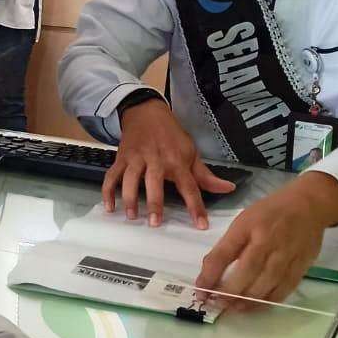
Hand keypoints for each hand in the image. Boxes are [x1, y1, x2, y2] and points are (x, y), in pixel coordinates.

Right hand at [103, 98, 235, 228]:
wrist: (147, 112)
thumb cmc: (172, 137)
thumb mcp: (191, 153)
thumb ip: (206, 176)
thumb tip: (229, 188)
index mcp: (177, 160)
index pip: (189, 186)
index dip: (196, 206)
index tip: (200, 225)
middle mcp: (156, 159)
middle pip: (154, 181)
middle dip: (154, 202)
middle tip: (155, 223)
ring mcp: (136, 158)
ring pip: (130, 178)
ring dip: (129, 198)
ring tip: (132, 216)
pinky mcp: (121, 158)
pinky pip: (112, 175)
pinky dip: (108, 191)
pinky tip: (110, 208)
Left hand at [196, 172, 337, 308]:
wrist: (308, 204)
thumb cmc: (269, 213)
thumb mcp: (243, 221)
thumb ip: (227, 246)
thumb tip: (210, 275)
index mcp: (248, 226)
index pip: (224, 253)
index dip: (210, 275)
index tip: (200, 291)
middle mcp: (268, 240)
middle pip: (247, 271)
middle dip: (230, 292)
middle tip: (217, 304)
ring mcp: (287, 253)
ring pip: (266, 283)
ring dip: (248, 301)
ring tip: (234, 309)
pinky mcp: (301, 264)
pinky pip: (284, 288)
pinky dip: (268, 301)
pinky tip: (256, 306)